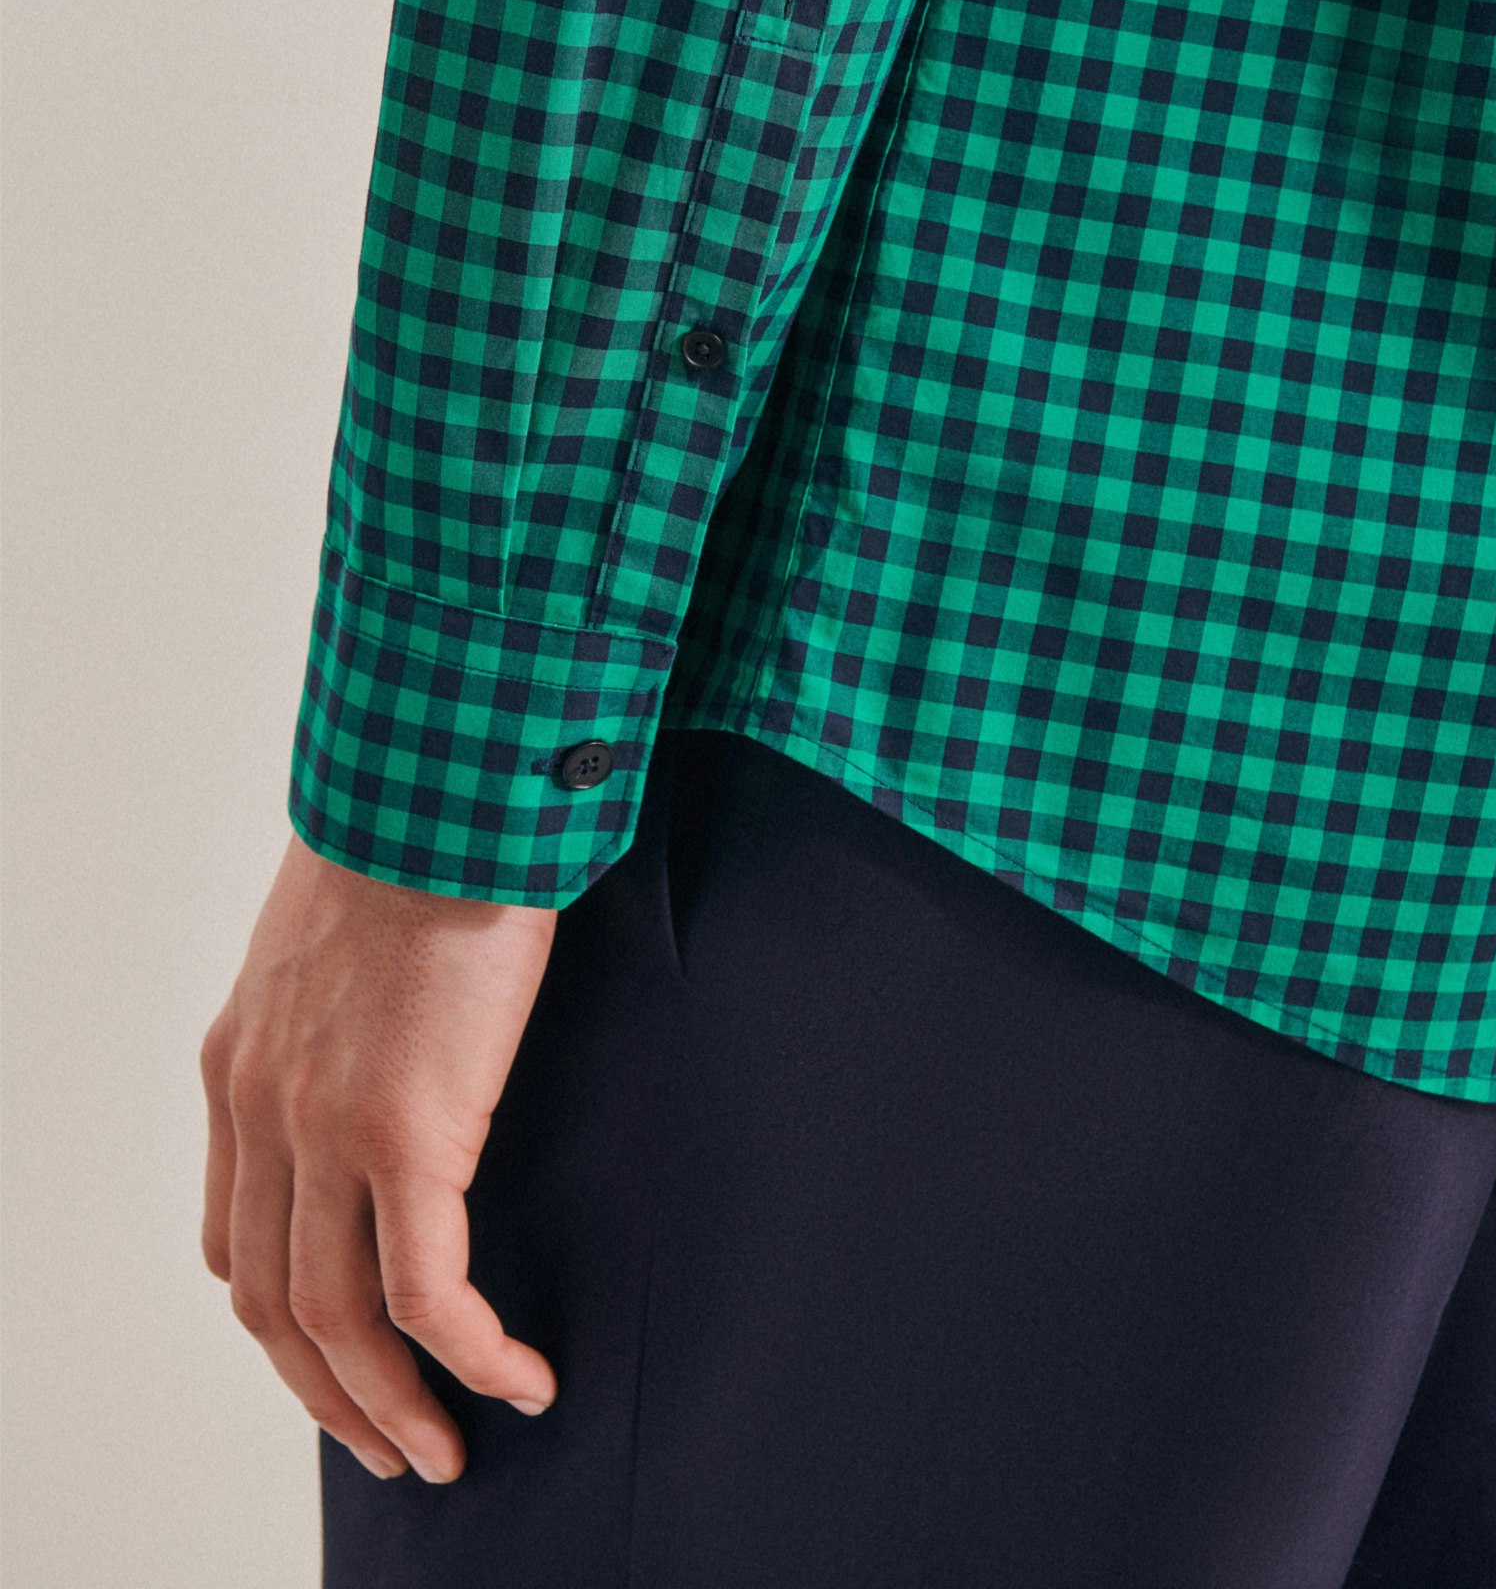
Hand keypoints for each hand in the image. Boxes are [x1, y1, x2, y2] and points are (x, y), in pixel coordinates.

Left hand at [199, 830, 558, 1482]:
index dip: (284, 1316)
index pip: (235, 1234)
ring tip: (448, 1450)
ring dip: (390, 1407)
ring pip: (337, 1323)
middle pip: (272, 1305)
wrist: (444, 784)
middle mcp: (263, 1109)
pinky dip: (472, 1355)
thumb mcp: (340, 934)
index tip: (340, 1353)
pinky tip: (522, 1379)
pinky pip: (429, 1292)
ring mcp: (324, 1127)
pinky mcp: (405, 1132)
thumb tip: (404, 1039)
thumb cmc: (420, 834)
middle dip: (327, 1397)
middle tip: (392, 1446)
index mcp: (241, 1063)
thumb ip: (344, 1009)